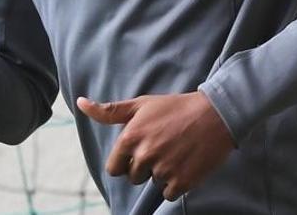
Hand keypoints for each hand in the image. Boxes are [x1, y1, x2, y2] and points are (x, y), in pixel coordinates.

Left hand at [77, 91, 233, 200]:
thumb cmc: (176, 107)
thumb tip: (80, 103)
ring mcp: (163, 169)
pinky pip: (169, 193)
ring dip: (163, 173)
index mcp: (130, 138)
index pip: (114, 168)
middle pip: (134, 177)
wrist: (216, 113)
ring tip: (177, 151)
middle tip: (164, 146)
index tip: (142, 149)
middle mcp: (144, 155)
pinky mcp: (181, 180)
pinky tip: (186, 163)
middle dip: (146, 166)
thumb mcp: (141, 105)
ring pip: (153, 183)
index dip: (127, 161)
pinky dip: (177, 182)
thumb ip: (109, 111)